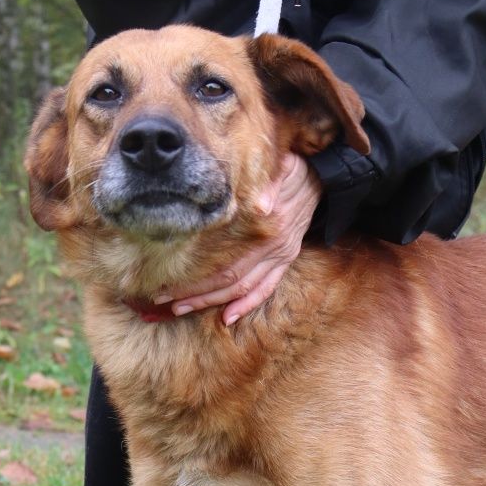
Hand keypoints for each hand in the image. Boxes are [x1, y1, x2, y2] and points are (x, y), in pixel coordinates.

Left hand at [159, 153, 321, 324]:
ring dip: (211, 301)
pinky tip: (227, 318)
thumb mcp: (280, 167)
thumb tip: (260, 204)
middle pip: (228, 280)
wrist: (323, 176)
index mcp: (266, 226)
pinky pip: (266, 287)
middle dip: (193, 293)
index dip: (194, 277)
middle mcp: (273, 247)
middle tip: (162, 299)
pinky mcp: (286, 258)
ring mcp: (281, 256)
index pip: (224, 262)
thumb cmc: (291, 167)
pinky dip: (246, 304)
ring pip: (242, 288)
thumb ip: (267, 183)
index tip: (164, 281)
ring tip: (181, 308)